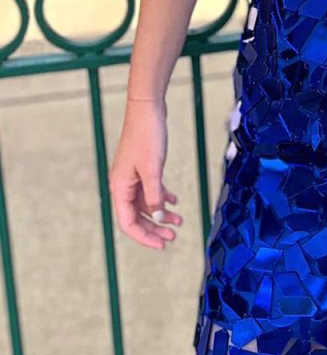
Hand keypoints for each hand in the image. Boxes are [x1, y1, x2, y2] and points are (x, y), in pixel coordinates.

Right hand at [109, 99, 181, 249]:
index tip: (162, 245)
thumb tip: (157, 217)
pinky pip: (150, 189)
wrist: (147, 109)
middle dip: (154, 228)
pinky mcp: (142, 167)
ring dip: (161, 213)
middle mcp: (123, 185)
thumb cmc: (147, 136)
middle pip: (136, 216)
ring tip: (179, 221)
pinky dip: (162, 196)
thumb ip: (154, 195)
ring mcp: (132, 176)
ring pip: (145, 203)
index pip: (128, 223)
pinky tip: (175, 200)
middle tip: (173, 237)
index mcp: (120, 187)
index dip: (144, 237)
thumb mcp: (153, 169)